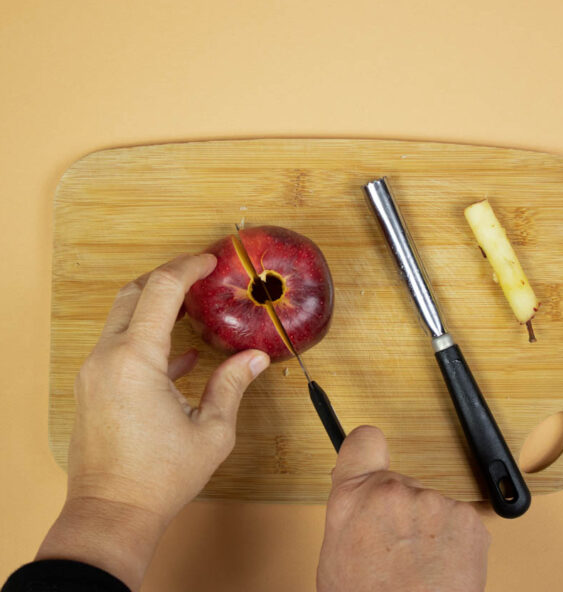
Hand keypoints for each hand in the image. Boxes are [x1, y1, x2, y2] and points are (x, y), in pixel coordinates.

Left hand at [36, 254, 269, 589]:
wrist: (111, 514)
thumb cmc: (159, 477)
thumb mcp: (211, 431)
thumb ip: (232, 385)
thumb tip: (256, 358)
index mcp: (136, 359)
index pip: (161, 290)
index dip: (188, 268)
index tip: (210, 261)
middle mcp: (108, 357)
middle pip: (133, 294)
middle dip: (167, 277)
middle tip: (198, 275)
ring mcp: (95, 372)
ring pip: (122, 317)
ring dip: (154, 306)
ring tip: (192, 309)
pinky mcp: (93, 387)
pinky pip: (119, 346)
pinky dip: (145, 337)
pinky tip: (179, 355)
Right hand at [317, 426, 489, 591]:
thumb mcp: (339, 555)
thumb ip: (351, 513)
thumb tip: (361, 498)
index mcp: (353, 496)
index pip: (364, 441)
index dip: (369, 448)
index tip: (374, 452)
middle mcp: (392, 489)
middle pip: (401, 484)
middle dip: (401, 511)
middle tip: (397, 551)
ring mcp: (432, 501)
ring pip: (431, 505)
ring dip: (429, 529)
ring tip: (420, 569)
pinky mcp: (467, 518)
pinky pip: (457, 521)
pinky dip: (454, 542)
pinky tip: (441, 570)